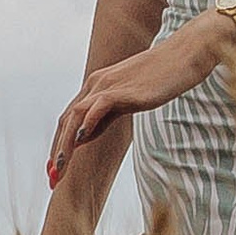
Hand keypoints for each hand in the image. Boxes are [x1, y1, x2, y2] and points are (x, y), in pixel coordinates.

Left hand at [46, 23, 215, 179]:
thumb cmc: (160, 79)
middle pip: (66, 120)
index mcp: (96, 85)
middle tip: (53, 178)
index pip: (69, 118)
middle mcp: (96, 83)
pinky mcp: (123, 90)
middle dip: (57, 151)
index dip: (59, 143)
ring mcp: (108, 85)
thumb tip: (83, 137)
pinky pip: (98, 106)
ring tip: (60, 168)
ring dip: (64, 145)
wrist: (182, 56)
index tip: (54, 168)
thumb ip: (105, 116)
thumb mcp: (127, 100)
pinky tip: (81, 141)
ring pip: (75, 116)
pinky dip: (87, 124)